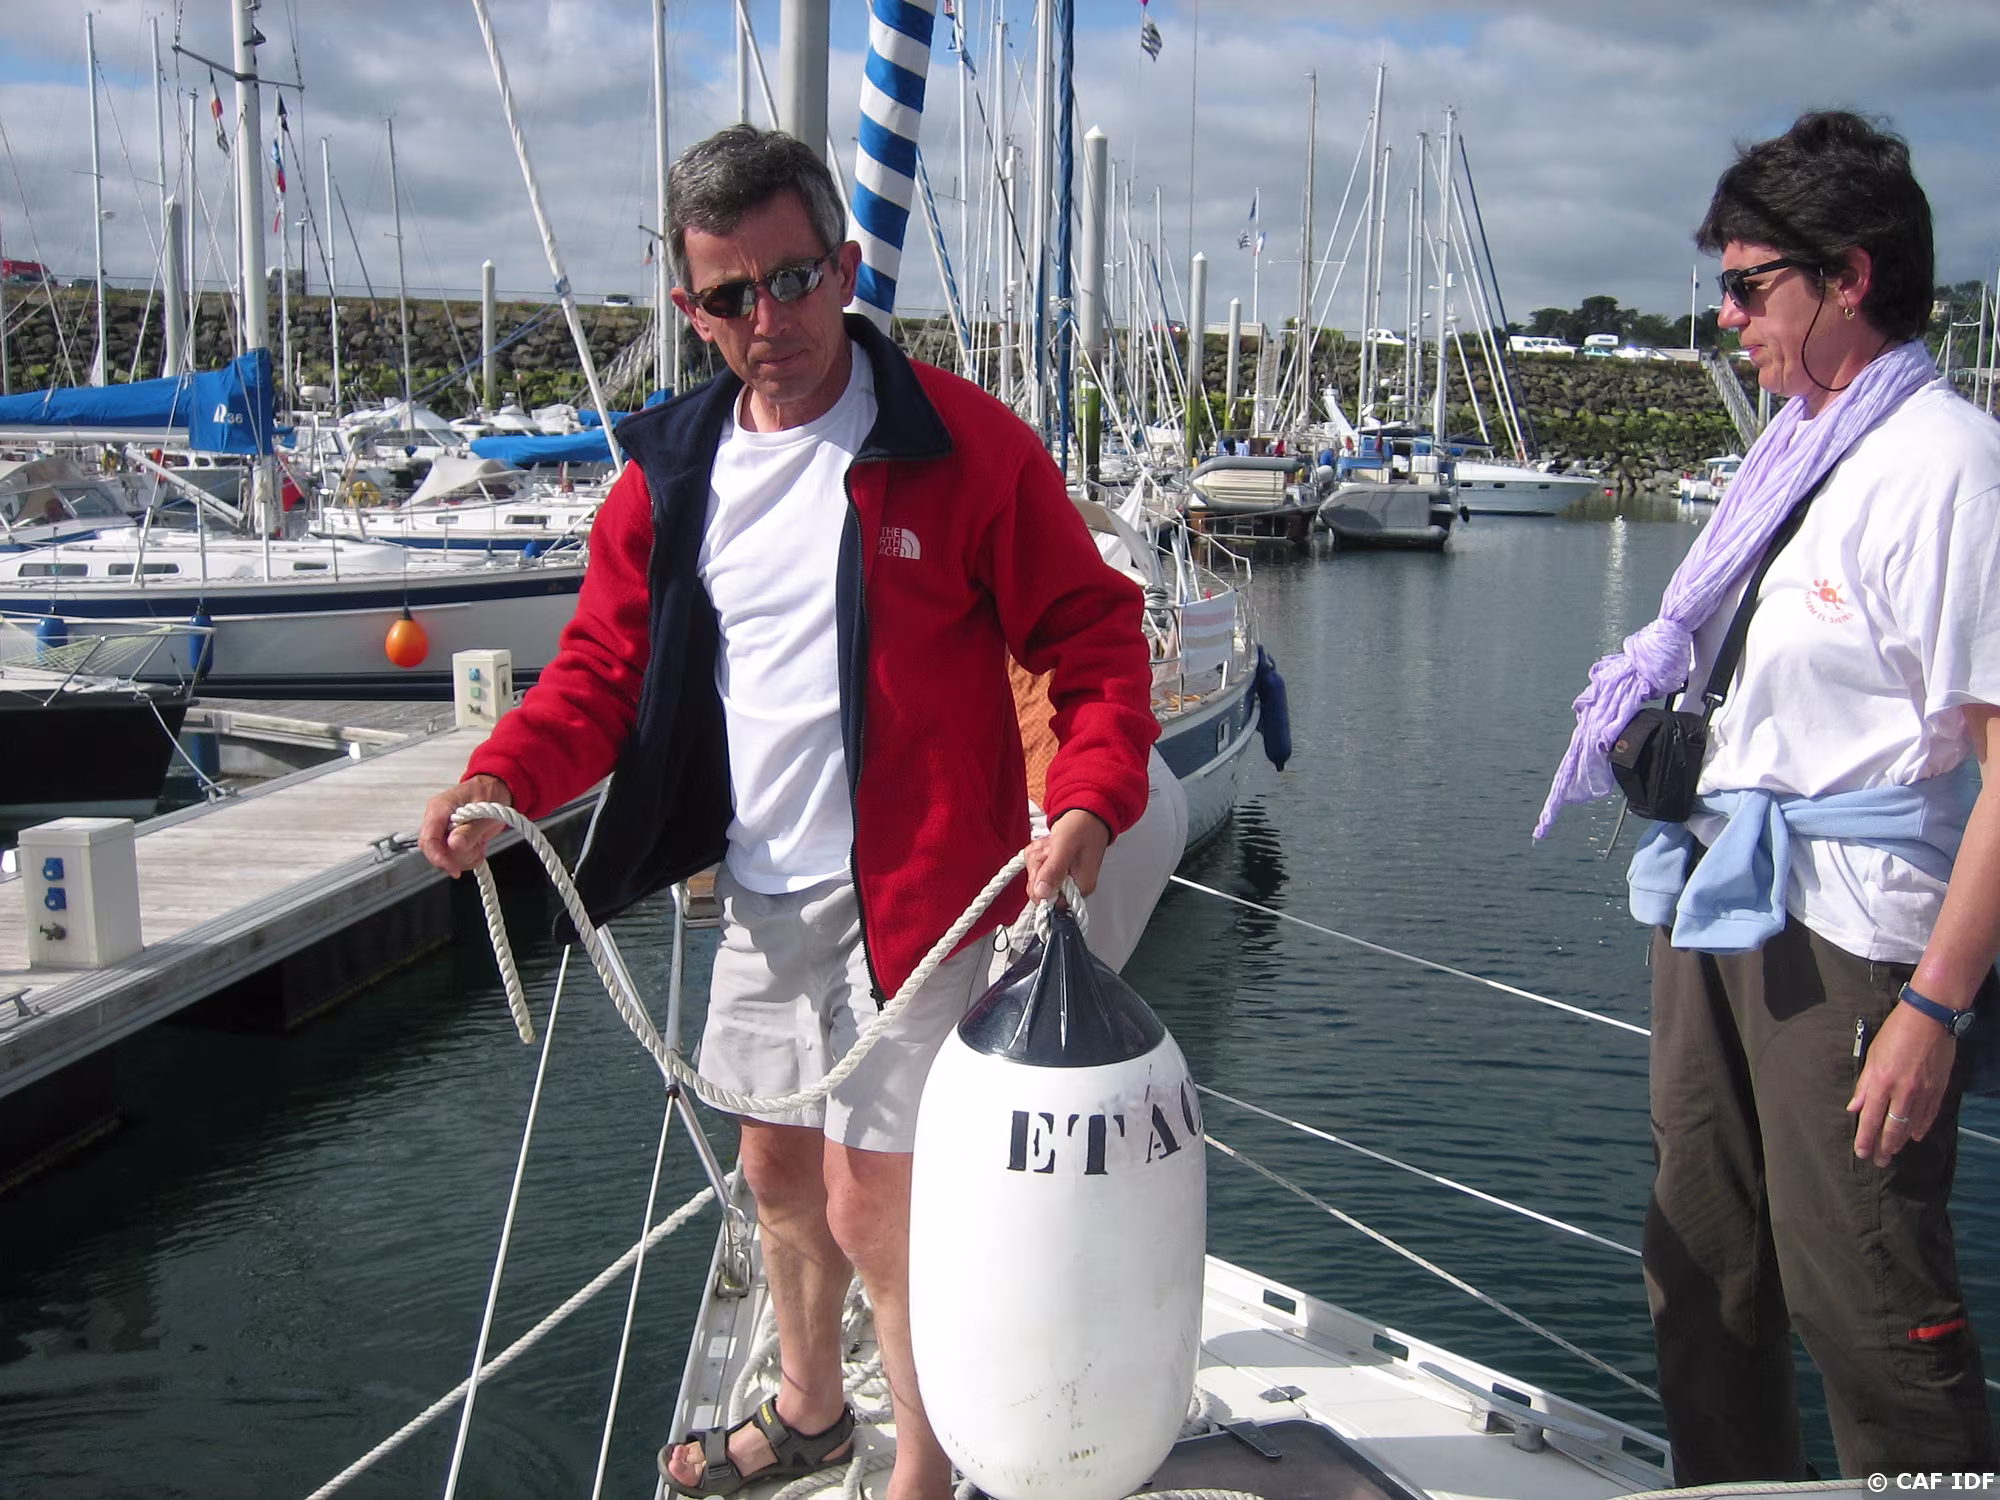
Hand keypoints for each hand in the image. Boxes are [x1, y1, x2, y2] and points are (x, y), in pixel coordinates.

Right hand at [418, 774, 513, 876]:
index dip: (439, 857)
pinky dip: (468, 858)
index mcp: (439, 808)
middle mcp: (437, 820)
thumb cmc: (490, 793)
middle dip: (456, 857)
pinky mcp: (450, 839)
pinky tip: (478, 846)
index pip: (428, 839)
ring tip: (480, 843)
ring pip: (444, 857)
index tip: (454, 869)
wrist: (496, 789)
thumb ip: (471, 829)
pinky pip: (453, 857)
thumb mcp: (487, 811)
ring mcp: (442, 830)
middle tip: (476, 849)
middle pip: (434, 851)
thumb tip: (454, 845)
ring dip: (465, 857)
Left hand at [1024, 808, 1110, 902]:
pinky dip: (1039, 852)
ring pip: (1035, 875)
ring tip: (1052, 845)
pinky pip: (1036, 865)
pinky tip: (1050, 844)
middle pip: (1039, 889)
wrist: (1087, 813)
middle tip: (1050, 850)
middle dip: (1037, 866)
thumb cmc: (1082, 827)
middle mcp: (1072, 886)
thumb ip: (1053, 871)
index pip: (1050, 902)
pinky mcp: (1056, 869)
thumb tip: (1042, 894)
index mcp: (1079, 887)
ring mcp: (1063, 878)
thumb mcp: (1065, 848)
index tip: (1045, 864)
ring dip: (1038, 856)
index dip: (1040, 885)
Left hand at [1846, 999, 1959, 1166]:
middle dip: (1884, 1148)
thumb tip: (1854, 1108)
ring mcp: (1923, 1092)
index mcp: (1881, 1081)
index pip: (1870, 1118)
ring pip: (1910, 1126)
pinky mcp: (1938, 1090)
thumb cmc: (1895, 1033)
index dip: (1865, 1139)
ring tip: (1893, 1153)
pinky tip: (1914, 1137)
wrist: (1929, 1020)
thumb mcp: (1871, 1056)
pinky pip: (1929, 1116)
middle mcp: (1902, 1091)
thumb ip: (1864, 1085)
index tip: (1862, 1153)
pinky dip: (1920, 1128)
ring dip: (1900, 1142)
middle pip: (1891, 1128)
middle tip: (1879, 1162)